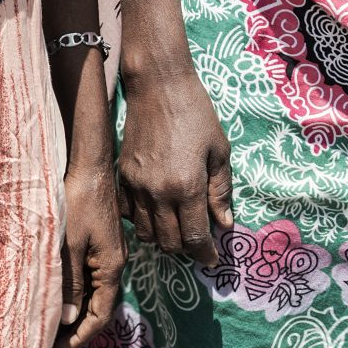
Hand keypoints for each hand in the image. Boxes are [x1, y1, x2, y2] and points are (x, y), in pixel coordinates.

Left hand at [55, 159, 125, 347]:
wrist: (90, 167)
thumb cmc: (77, 203)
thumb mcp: (68, 245)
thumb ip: (69, 283)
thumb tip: (68, 320)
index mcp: (110, 268)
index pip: (99, 316)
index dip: (79, 338)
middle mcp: (114, 265)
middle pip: (99, 309)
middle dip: (76, 331)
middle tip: (49, 347)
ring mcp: (108, 255)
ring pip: (94, 295)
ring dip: (74, 314)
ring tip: (50, 327)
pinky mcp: (100, 245)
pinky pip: (89, 279)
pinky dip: (75, 295)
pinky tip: (57, 296)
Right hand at [115, 64, 233, 264]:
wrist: (158, 87)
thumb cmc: (196, 114)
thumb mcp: (219, 150)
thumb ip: (221, 191)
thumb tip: (225, 224)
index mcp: (187, 186)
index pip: (195, 237)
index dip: (205, 254)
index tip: (212, 260)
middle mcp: (158, 193)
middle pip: (169, 242)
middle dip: (186, 249)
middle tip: (198, 242)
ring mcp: (136, 187)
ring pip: (147, 234)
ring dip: (164, 238)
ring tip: (178, 229)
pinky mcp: (122, 177)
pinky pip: (129, 215)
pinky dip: (142, 222)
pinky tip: (156, 212)